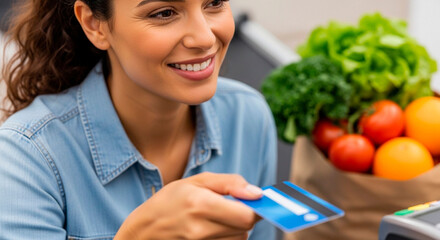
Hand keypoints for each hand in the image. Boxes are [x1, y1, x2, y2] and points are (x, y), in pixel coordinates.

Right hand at [114, 172, 262, 239]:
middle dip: (244, 216)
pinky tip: (211, 228)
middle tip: (230, 206)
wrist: (143, 230)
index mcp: (201, 204)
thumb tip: (257, 193)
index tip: (256, 202)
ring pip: (238, 239)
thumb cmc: (168, 202)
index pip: (247, 216)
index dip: (256, 208)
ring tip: (216, 217)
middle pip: (245, 229)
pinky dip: (226, 237)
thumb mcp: (196, 181)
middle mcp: (201, 229)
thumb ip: (229, 183)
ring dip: (235, 228)